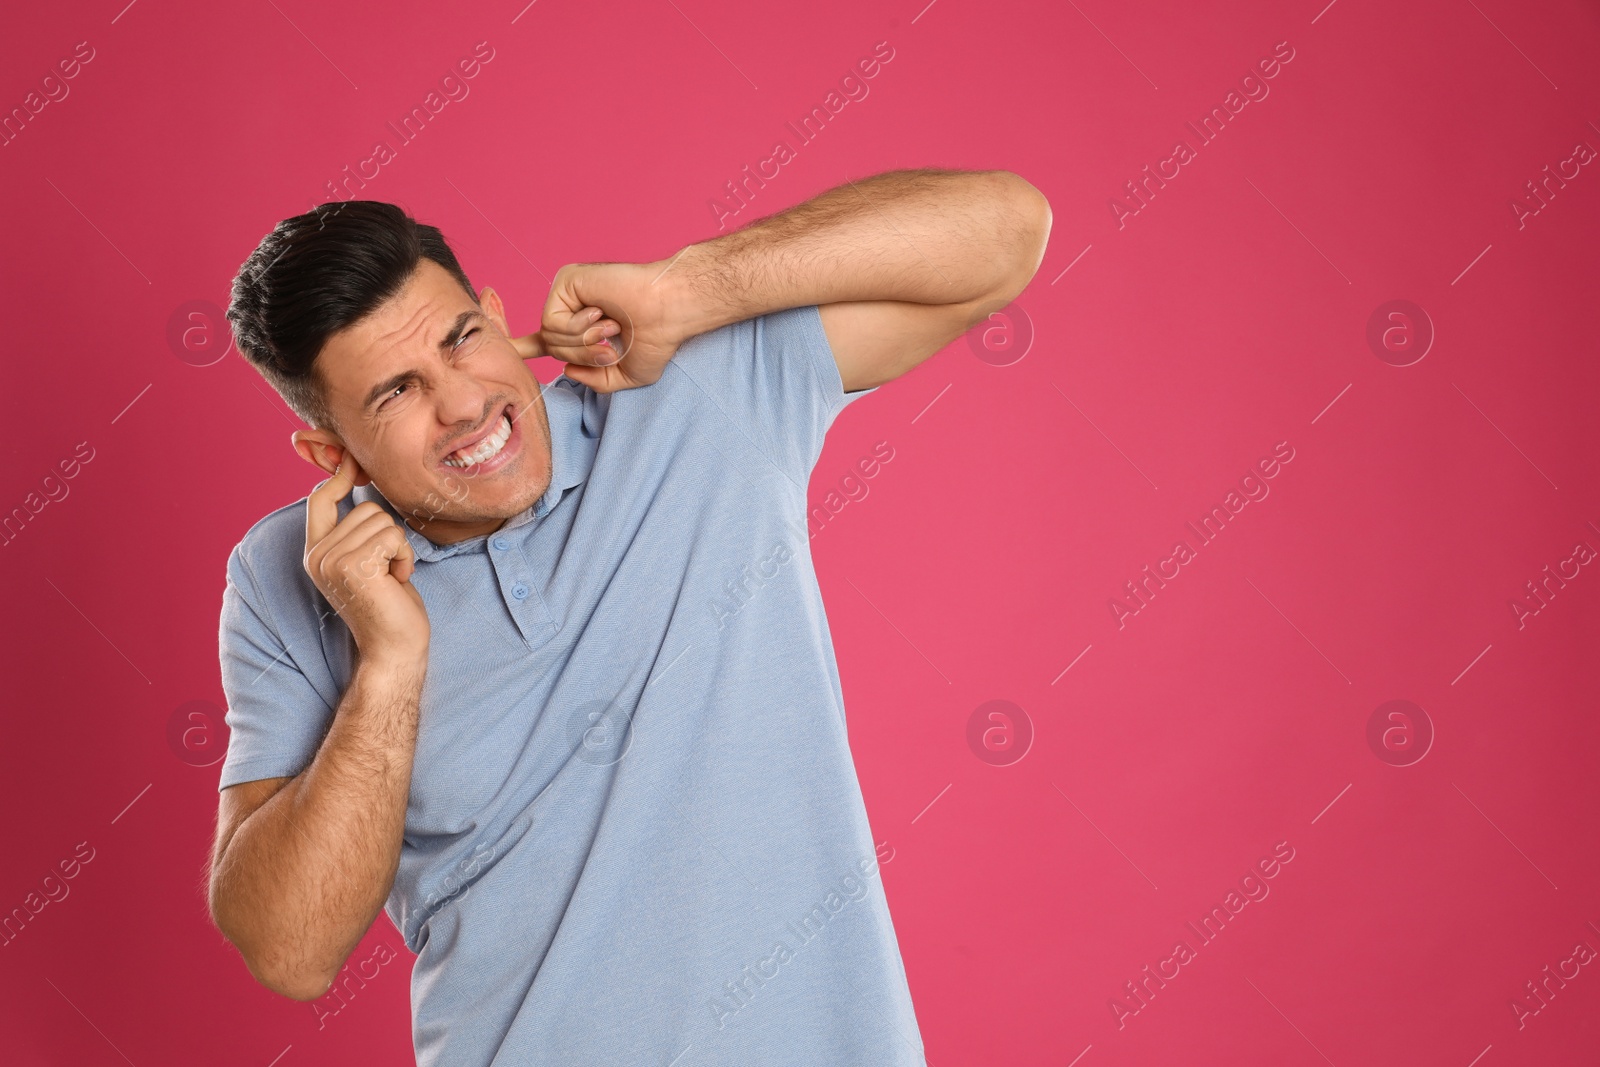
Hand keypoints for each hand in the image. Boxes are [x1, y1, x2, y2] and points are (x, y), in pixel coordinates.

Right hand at [303, 453, 429, 666]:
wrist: (394, 648)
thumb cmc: (389, 605)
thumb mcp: (366, 561)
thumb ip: (356, 533)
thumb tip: (360, 487)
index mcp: (316, 553)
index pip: (319, 500)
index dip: (337, 476)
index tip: (353, 459)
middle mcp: (317, 556)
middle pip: (364, 508)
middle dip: (388, 534)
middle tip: (387, 569)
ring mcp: (331, 560)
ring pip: (381, 520)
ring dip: (398, 547)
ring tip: (390, 576)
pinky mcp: (353, 566)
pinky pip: (393, 536)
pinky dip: (405, 556)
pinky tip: (397, 580)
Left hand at [534, 261, 686, 392]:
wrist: (668, 312)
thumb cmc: (656, 339)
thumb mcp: (626, 375)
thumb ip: (595, 380)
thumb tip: (566, 369)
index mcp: (585, 325)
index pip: (548, 339)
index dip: (526, 347)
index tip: (510, 349)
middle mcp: (573, 306)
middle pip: (552, 347)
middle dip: (582, 356)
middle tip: (612, 348)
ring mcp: (568, 293)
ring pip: (550, 337)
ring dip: (583, 343)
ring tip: (612, 328)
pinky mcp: (565, 281)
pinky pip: (553, 322)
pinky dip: (578, 328)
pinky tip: (600, 314)